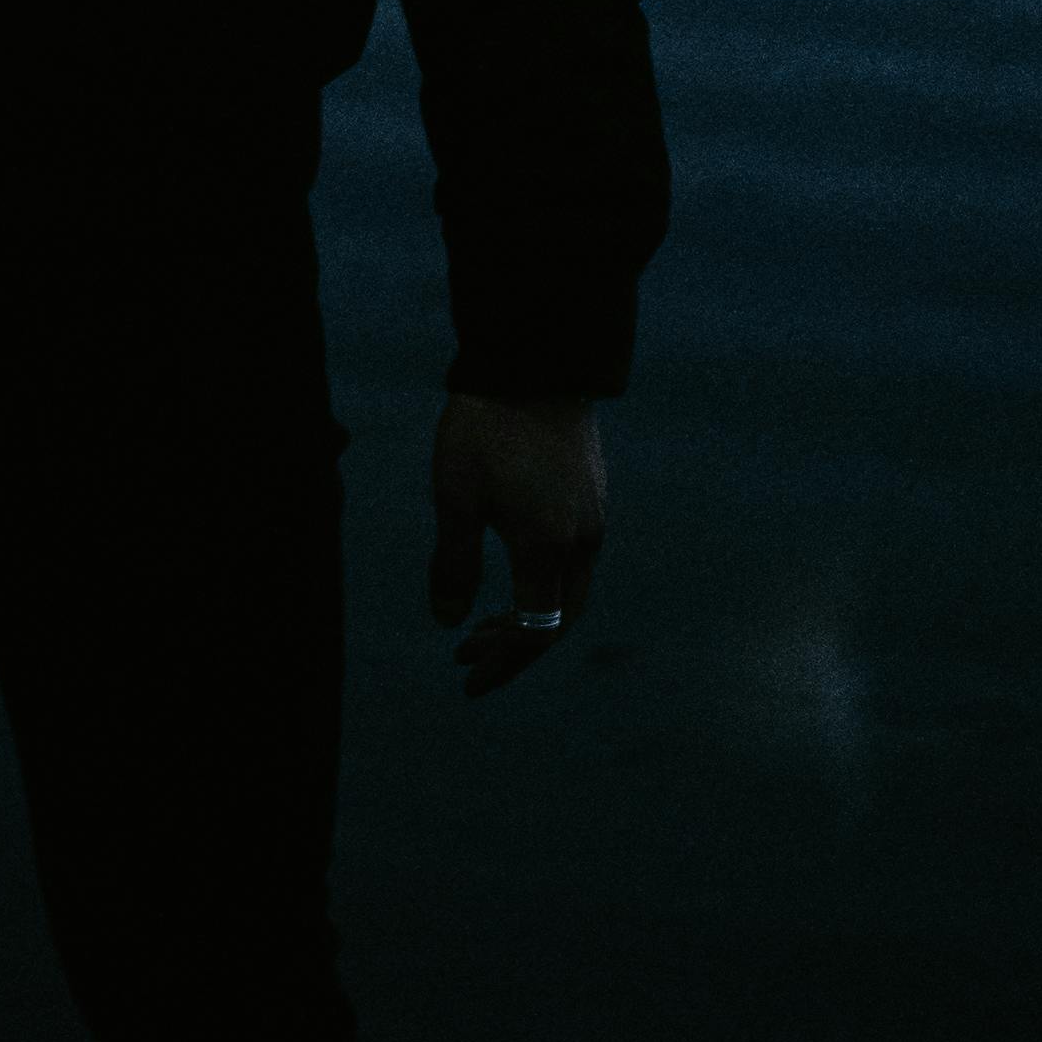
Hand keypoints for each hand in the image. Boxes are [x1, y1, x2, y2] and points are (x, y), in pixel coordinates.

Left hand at [429, 393, 607, 698]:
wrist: (534, 361)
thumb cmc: (485, 428)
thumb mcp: (455, 498)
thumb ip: (454, 565)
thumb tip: (448, 622)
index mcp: (547, 547)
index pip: (535, 633)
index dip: (503, 664)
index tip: (467, 680)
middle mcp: (581, 539)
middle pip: (558, 620)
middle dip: (513, 648)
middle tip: (465, 656)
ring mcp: (593, 516)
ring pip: (569, 590)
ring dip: (527, 616)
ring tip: (480, 622)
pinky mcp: (593, 495)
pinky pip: (573, 559)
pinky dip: (542, 584)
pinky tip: (508, 573)